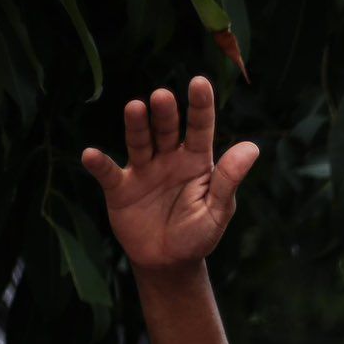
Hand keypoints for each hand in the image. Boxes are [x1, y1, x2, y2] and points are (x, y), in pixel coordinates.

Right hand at [82, 77, 258, 270]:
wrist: (169, 261)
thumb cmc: (198, 233)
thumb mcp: (218, 210)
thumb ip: (229, 180)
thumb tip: (252, 148)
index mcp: (197, 161)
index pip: (200, 129)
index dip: (200, 106)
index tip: (200, 82)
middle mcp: (169, 158)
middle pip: (166, 130)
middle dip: (165, 113)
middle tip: (163, 96)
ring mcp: (143, 170)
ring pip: (139, 142)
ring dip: (136, 125)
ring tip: (135, 107)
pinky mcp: (120, 188)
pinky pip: (109, 173)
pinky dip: (99, 164)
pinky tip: (91, 155)